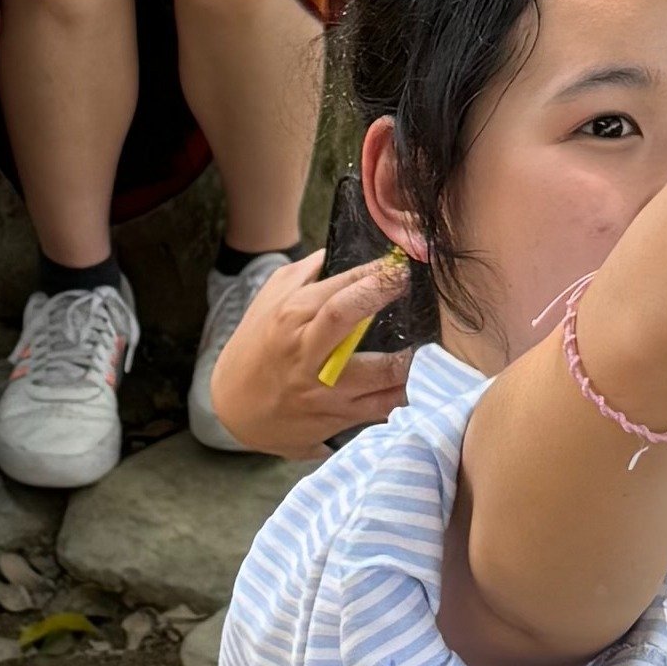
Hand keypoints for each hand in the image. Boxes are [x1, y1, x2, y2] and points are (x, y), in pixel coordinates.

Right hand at [203, 241, 411, 455]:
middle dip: (384, 293)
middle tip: (410, 283)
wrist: (234, 408)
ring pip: (380, 371)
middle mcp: (307, 351)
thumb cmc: (256, 347)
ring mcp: (325, 388)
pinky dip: (408, 393)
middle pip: (349, 314)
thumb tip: (339, 249)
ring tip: (432, 339)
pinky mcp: (339, 416)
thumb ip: (306, 273)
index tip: (400, 263)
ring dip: (412, 354)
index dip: (375, 272)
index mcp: (291, 316)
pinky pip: (384, 407)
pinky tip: (424, 379)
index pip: (339, 285)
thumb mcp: (269, 301)